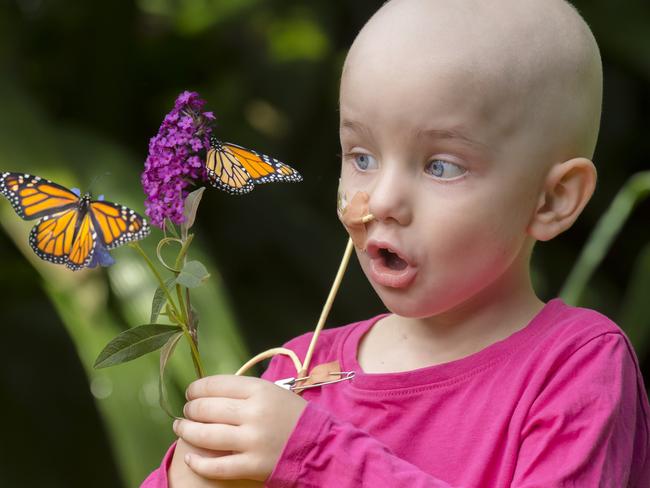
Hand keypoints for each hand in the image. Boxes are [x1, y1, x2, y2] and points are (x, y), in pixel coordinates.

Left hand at [173, 374, 308, 481]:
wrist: (321, 446)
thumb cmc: (296, 417)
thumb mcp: (275, 393)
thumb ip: (246, 392)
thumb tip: (212, 392)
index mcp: (260, 390)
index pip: (216, 384)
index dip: (197, 388)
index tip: (191, 392)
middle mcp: (254, 413)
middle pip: (207, 408)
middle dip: (191, 409)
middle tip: (186, 411)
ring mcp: (252, 441)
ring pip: (206, 435)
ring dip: (187, 431)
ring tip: (180, 428)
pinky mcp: (253, 466)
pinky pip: (216, 466)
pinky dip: (198, 462)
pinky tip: (189, 457)